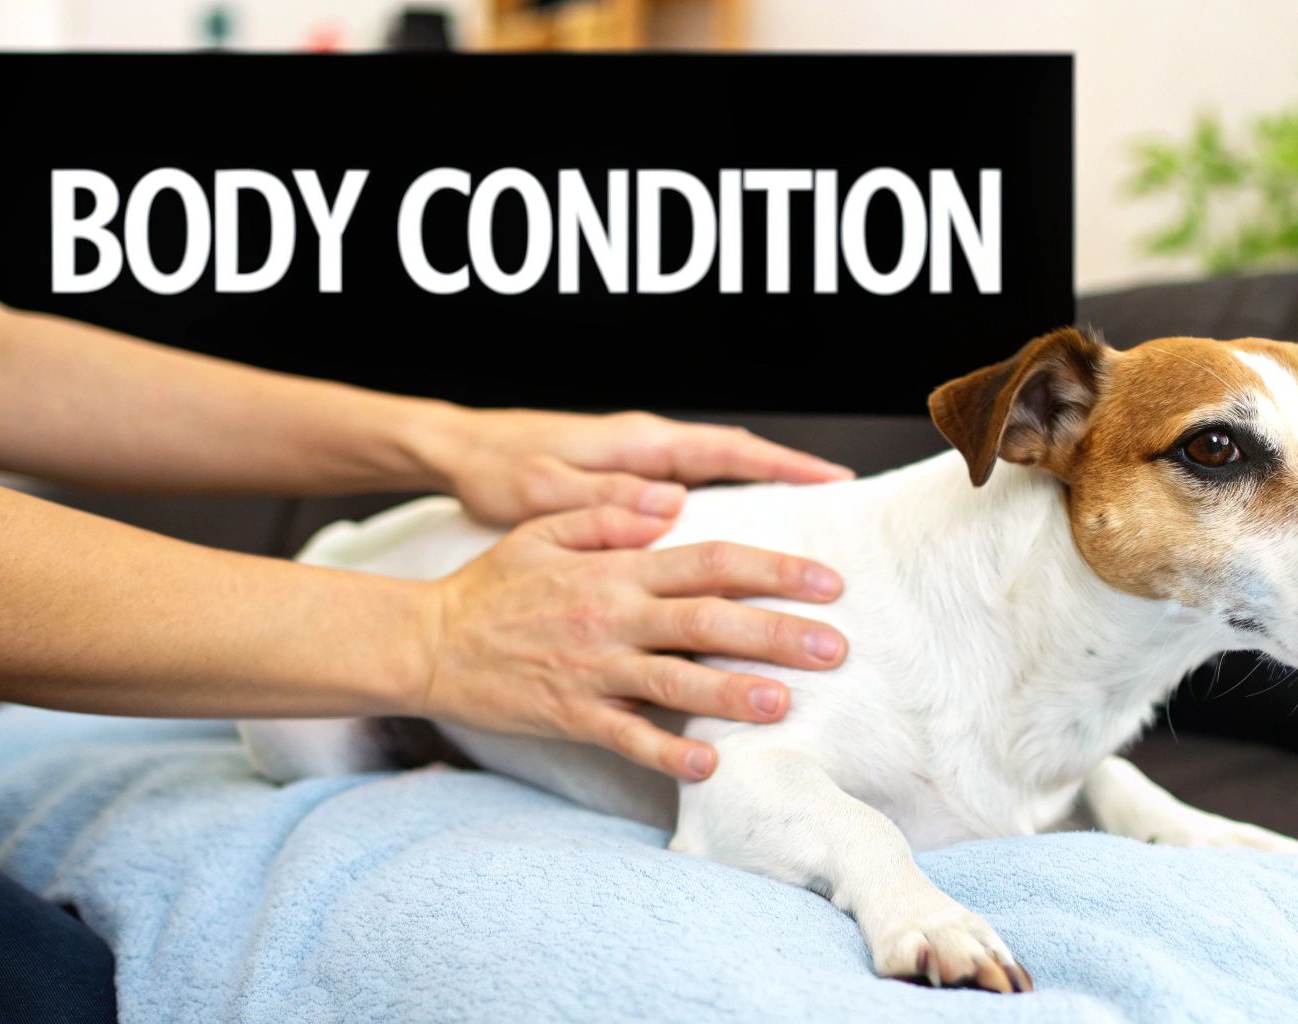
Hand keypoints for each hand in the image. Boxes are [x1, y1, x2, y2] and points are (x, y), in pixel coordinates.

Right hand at [412, 504, 847, 779]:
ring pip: (674, 681)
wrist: (425, 641)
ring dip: (731, 693)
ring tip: (784, 704)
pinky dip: (665, 754)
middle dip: (776, 633)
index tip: (827, 582)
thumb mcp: (545, 528)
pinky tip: (708, 766)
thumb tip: (672, 502)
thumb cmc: (493, 585)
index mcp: (617, 569)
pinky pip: (625, 737)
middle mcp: (612, 616)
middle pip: (708, 620)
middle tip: (835, 647)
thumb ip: (611, 515)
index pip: (710, 561)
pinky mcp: (569, 713)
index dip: (774, 570)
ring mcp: (591, 668)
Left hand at [421, 409, 853, 525]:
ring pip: (716, 494)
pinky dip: (721, 524)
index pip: (727, 452)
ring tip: (803, 564)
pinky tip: (739, 562)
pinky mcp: (625, 495)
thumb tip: (673, 508)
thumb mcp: (543, 488)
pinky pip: (689, 508)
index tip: (834, 483)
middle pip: (737, 473)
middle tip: (838, 544)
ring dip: (761, 520)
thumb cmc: (497, 467)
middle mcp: (646, 454)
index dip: (784, 467)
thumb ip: (607, 498)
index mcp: (636, 445)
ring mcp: (639, 475)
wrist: (459, 453)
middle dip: (790, 496)